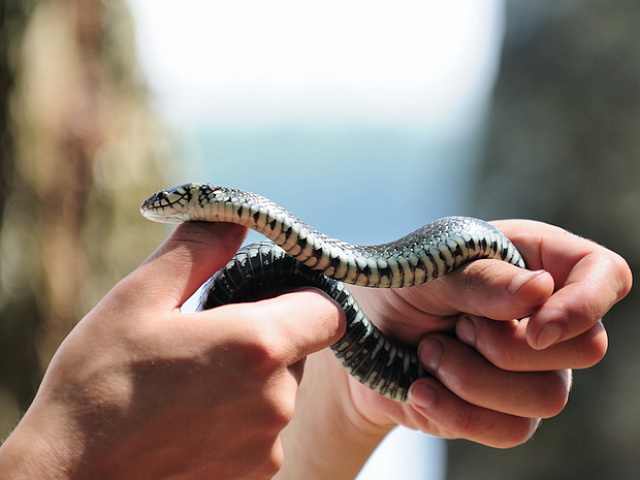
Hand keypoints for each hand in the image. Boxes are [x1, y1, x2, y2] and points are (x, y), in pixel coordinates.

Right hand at [0, 222, 345, 479]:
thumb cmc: (97, 389)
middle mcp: (276, 401)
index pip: (327, 312)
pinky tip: (189, 422)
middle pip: (301, 351)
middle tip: (207, 341)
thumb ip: (198, 251)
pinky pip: (263, 433)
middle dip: (266, 339)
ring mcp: (266, 446)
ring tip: (190, 385)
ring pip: (281, 393)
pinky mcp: (254, 478)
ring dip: (251, 382)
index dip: (303, 299)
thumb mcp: (138, 301)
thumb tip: (234, 218)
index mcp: (256, 346)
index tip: (265, 299)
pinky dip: (239, 421)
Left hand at [336, 219, 631, 447]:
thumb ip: (479, 278)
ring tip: (428, 353)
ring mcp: (534, 367)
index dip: (585, 303)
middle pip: (586, 346)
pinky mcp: (509, 410)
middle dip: (507, 346)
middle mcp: (545, 314)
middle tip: (455, 327)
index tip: (536, 327)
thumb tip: (541, 290)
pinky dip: (459, 411)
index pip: (605, 274)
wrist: (363, 340)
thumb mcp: (427, 270)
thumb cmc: (398, 287)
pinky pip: (512, 430)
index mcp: (535, 260)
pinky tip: (421, 389)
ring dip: (474, 378)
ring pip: (549, 397)